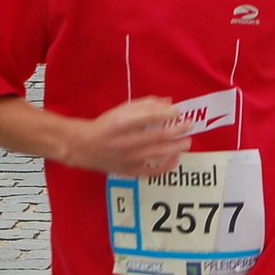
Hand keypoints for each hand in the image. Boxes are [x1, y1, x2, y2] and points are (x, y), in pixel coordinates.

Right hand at [60, 97, 191, 175]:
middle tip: (189, 126)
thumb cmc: (105, 125)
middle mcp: (126, 141)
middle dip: (177, 131)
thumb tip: (167, 103)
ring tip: (187, 142)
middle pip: (157, 136)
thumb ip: (144, 106)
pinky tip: (175, 159)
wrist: (84, 147)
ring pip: (157, 154)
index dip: (166, 113)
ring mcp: (128, 158)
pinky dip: (166, 166)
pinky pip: (151, 171)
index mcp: (122, 122)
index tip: (178, 111)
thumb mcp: (121, 110)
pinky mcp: (129, 171)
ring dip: (175, 148)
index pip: (149, 117)